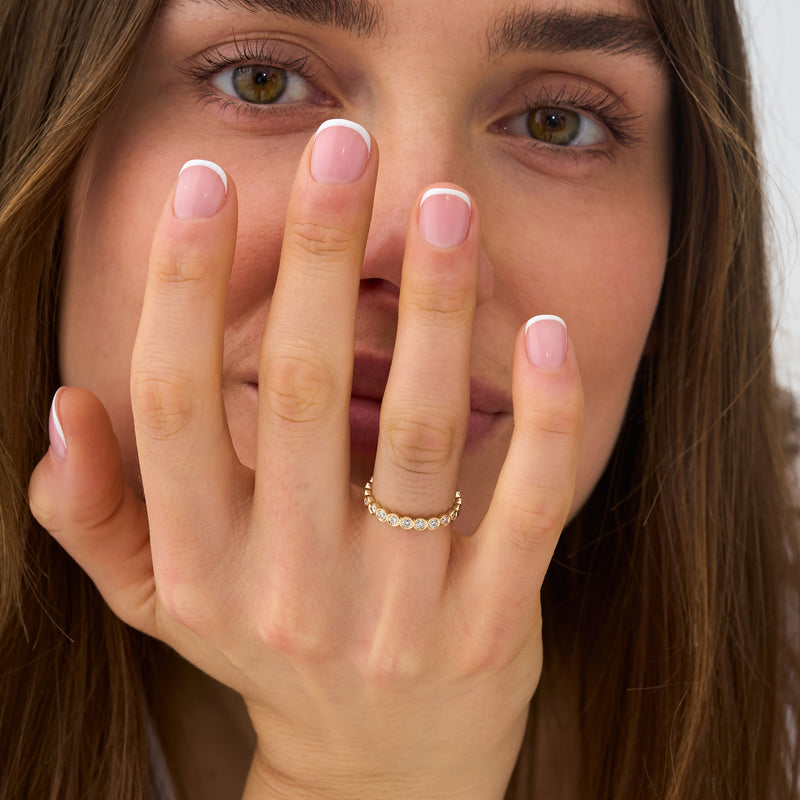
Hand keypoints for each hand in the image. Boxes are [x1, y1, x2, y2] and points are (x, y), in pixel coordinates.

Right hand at [29, 122, 582, 799]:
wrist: (382, 769)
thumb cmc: (271, 654)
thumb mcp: (165, 603)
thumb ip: (97, 517)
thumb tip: (62, 409)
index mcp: (203, 568)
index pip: (172, 406)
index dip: (178, 286)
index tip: (202, 186)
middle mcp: (290, 589)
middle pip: (298, 393)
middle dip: (315, 256)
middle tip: (342, 146)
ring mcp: (397, 614)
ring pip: (418, 435)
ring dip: (432, 309)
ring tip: (441, 208)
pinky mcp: (489, 629)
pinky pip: (524, 507)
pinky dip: (542, 416)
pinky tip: (543, 329)